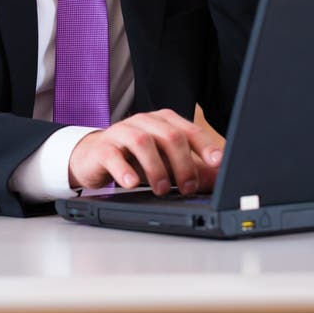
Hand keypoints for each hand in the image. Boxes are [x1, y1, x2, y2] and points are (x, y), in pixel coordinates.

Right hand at [68, 108, 223, 194]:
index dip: (204, 146)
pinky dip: (125, 170)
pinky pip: (114, 155)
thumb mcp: (165, 162)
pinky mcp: (102, 147)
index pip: (188, 130)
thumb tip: (219, 179)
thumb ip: (190, 167)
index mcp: (163, 122)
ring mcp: (121, 132)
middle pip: (169, 135)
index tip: (217, 162)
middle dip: (182, 163)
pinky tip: (132, 184)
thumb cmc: (135, 158)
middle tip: (188, 187)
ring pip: (143, 142)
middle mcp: (144, 122)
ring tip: (162, 190)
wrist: (94, 157)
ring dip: (156, 168)